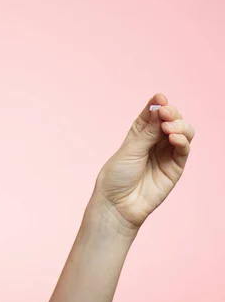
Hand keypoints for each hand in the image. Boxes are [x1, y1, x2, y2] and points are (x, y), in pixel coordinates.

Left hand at [93, 93, 194, 229]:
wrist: (118, 203)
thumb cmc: (117, 176)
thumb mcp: (130, 150)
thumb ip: (148, 132)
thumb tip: (160, 109)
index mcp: (139, 132)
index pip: (152, 113)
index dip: (157, 103)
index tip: (160, 98)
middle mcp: (155, 141)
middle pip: (171, 120)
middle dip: (171, 113)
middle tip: (165, 113)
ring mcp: (166, 153)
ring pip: (183, 132)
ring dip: (179, 125)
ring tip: (169, 128)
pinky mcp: (175, 167)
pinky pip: (184, 149)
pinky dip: (182, 140)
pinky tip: (174, 138)